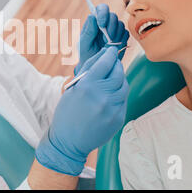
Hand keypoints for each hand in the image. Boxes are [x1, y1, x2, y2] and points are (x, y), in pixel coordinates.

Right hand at [35, 47, 128, 175]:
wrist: (69, 141)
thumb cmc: (67, 112)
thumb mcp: (72, 88)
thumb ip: (87, 70)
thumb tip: (102, 54)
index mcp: (87, 86)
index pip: (105, 62)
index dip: (109, 54)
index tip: (110, 51)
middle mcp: (102, 96)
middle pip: (118, 72)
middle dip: (116, 65)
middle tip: (113, 63)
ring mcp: (113, 108)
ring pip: (124, 85)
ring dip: (120, 79)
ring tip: (112, 78)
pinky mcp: (119, 118)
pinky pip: (124, 99)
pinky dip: (119, 93)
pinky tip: (111, 94)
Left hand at [75, 4, 128, 75]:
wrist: (96, 66)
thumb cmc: (86, 55)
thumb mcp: (83, 44)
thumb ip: (88, 31)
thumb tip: (92, 16)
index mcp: (94, 21)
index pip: (101, 9)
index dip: (103, 13)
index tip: (101, 24)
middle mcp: (105, 23)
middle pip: (113, 16)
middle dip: (111, 27)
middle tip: (106, 39)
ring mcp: (114, 29)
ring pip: (120, 24)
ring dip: (115, 35)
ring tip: (107, 45)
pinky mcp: (122, 37)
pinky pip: (126, 33)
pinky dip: (121, 40)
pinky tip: (114, 47)